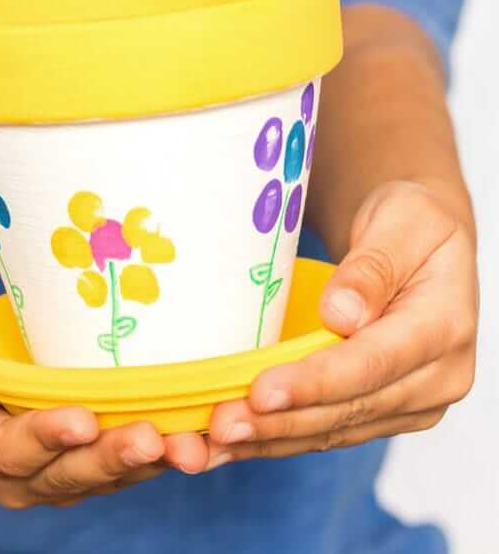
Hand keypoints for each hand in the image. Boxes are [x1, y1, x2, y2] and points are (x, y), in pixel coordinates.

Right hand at [0, 303, 209, 506]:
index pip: (5, 451)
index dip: (41, 439)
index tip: (78, 420)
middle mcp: (16, 471)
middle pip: (66, 474)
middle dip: (109, 458)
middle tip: (151, 438)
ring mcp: (58, 465)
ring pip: (107, 471)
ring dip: (151, 460)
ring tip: (192, 443)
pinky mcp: (91, 447)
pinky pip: (129, 453)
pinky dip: (165, 444)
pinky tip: (202, 430)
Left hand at [205, 179, 477, 466]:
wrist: (423, 242)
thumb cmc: (410, 222)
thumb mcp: (401, 219)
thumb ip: (373, 266)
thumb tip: (341, 315)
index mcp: (445, 327)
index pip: (373, 363)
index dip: (315, 381)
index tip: (261, 391)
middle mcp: (438, 377)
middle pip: (351, 408)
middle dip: (282, 420)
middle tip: (221, 423)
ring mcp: (413, 401)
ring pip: (336, 429)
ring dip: (274, 437)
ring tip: (216, 439)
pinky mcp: (385, 411)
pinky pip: (330, 429)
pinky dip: (281, 436)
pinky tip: (238, 440)